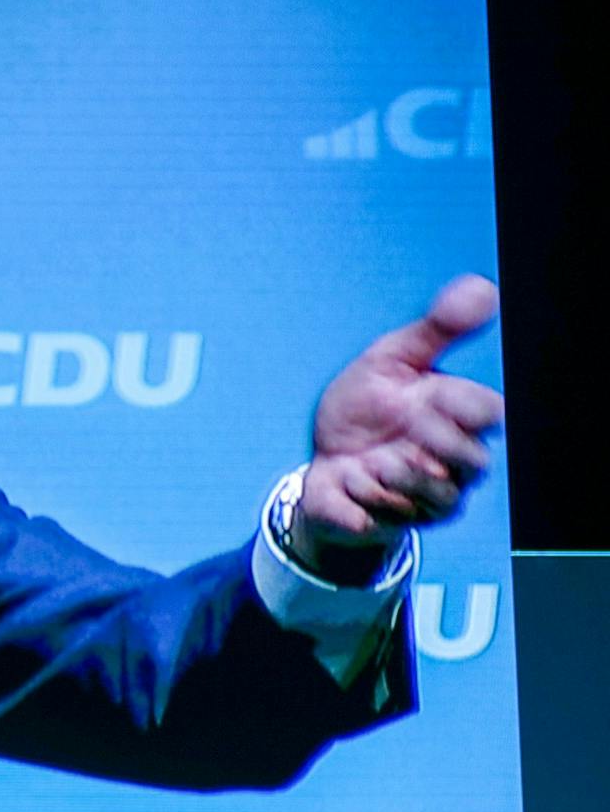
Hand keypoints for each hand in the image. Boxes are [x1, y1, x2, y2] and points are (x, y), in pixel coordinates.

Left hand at [294, 274, 503, 580]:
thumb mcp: (390, 359)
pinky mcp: (384, 524)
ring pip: (440, 500)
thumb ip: (435, 329)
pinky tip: (346, 481)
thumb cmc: (365, 406)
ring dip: (400, 477)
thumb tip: (480, 287)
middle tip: (404, 427)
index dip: (460, 407)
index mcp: (458, 419)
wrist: (321, 455)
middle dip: (437, 445)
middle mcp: (451, 463)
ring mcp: (422, 499)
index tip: (423, 396)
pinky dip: (357, 502)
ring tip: (374, 461)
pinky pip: (380, 523)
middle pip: (475, 464)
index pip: (489, 415)